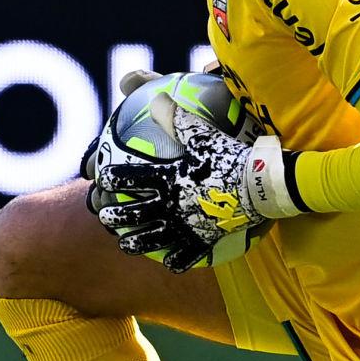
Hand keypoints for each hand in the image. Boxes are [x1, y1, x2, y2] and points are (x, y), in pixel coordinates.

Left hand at [88, 75, 298, 273]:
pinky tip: (168, 263)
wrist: (260, 185)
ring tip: (125, 245)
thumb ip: (176, 117)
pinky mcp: (203, 240)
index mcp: (167, 178)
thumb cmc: (230, 156)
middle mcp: (170, 205)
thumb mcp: (201, 133)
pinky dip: (176, 261)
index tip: (99, 178)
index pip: (130, 178)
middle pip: (134, 214)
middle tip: (103, 216)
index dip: (112, 178)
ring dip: (136, 243)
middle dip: (115, 216)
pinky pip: (186, 256)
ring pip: (153, 239)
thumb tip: (156, 97)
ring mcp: (185, 225)